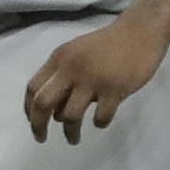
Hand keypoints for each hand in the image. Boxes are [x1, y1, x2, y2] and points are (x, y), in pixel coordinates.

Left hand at [24, 12, 169, 144]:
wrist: (141, 31)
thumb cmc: (108, 44)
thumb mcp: (77, 53)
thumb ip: (63, 75)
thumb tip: (53, 111)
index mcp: (59, 58)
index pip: (33, 87)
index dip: (29, 109)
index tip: (34, 122)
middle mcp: (71, 69)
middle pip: (43, 103)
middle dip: (38, 126)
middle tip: (42, 138)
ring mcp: (93, 80)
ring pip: (69, 116)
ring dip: (70, 132)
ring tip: (73, 138)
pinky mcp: (115, 90)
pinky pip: (100, 117)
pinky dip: (99, 123)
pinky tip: (101, 120)